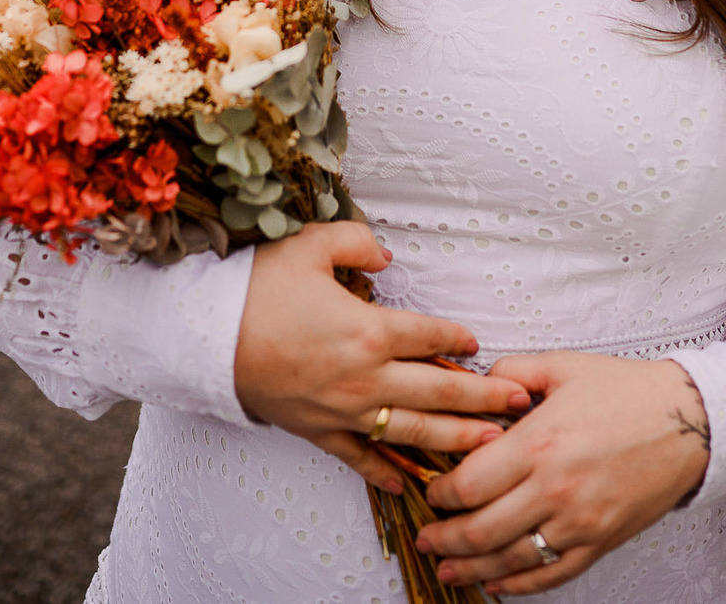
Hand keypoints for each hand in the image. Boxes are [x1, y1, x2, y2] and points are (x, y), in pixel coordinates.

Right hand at [232, 223, 531, 493]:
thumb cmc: (257, 287)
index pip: (430, 336)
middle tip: (521, 404)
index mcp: (368, 329)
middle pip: (438, 391)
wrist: (205, 338)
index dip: (459, 340)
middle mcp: (365, 377)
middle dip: (484, 399)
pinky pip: (363, 459)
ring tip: (493, 445)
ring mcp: (344, 411)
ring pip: (413, 431)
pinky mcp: (319, 432)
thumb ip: (358, 243)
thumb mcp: (310, 245)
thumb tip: (388, 255)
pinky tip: (415, 481)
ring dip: (457, 439)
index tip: (480, 345)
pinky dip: (391, 472)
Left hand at [416, 352, 709, 594]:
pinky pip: (553, 574)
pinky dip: (520, 586)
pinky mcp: (601, 542)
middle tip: (425, 537)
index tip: (429, 491)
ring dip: (472, 570)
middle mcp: (555, 489)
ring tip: (447, 569)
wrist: (688, 421)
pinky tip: (499, 585)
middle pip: (482, 531)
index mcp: (539, 443)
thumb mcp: (561, 366)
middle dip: (445, 539)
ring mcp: (579, 523)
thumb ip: (512, 373)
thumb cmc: (625, 390)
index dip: (441, 494)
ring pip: (512, 561)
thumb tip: (479, 388)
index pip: (470, 484)